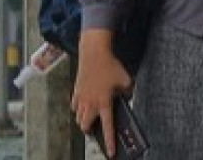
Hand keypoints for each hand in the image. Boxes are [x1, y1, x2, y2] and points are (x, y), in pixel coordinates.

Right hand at [71, 31, 131, 153]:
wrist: (94, 52)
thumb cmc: (110, 65)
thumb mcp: (126, 80)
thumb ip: (128, 92)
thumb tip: (128, 96)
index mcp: (104, 103)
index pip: (107, 127)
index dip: (110, 142)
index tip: (112, 152)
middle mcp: (91, 103)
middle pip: (85, 126)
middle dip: (90, 131)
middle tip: (95, 131)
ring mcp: (81, 97)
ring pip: (78, 117)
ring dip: (83, 121)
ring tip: (90, 119)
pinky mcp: (76, 90)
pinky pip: (74, 105)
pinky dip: (78, 109)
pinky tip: (83, 106)